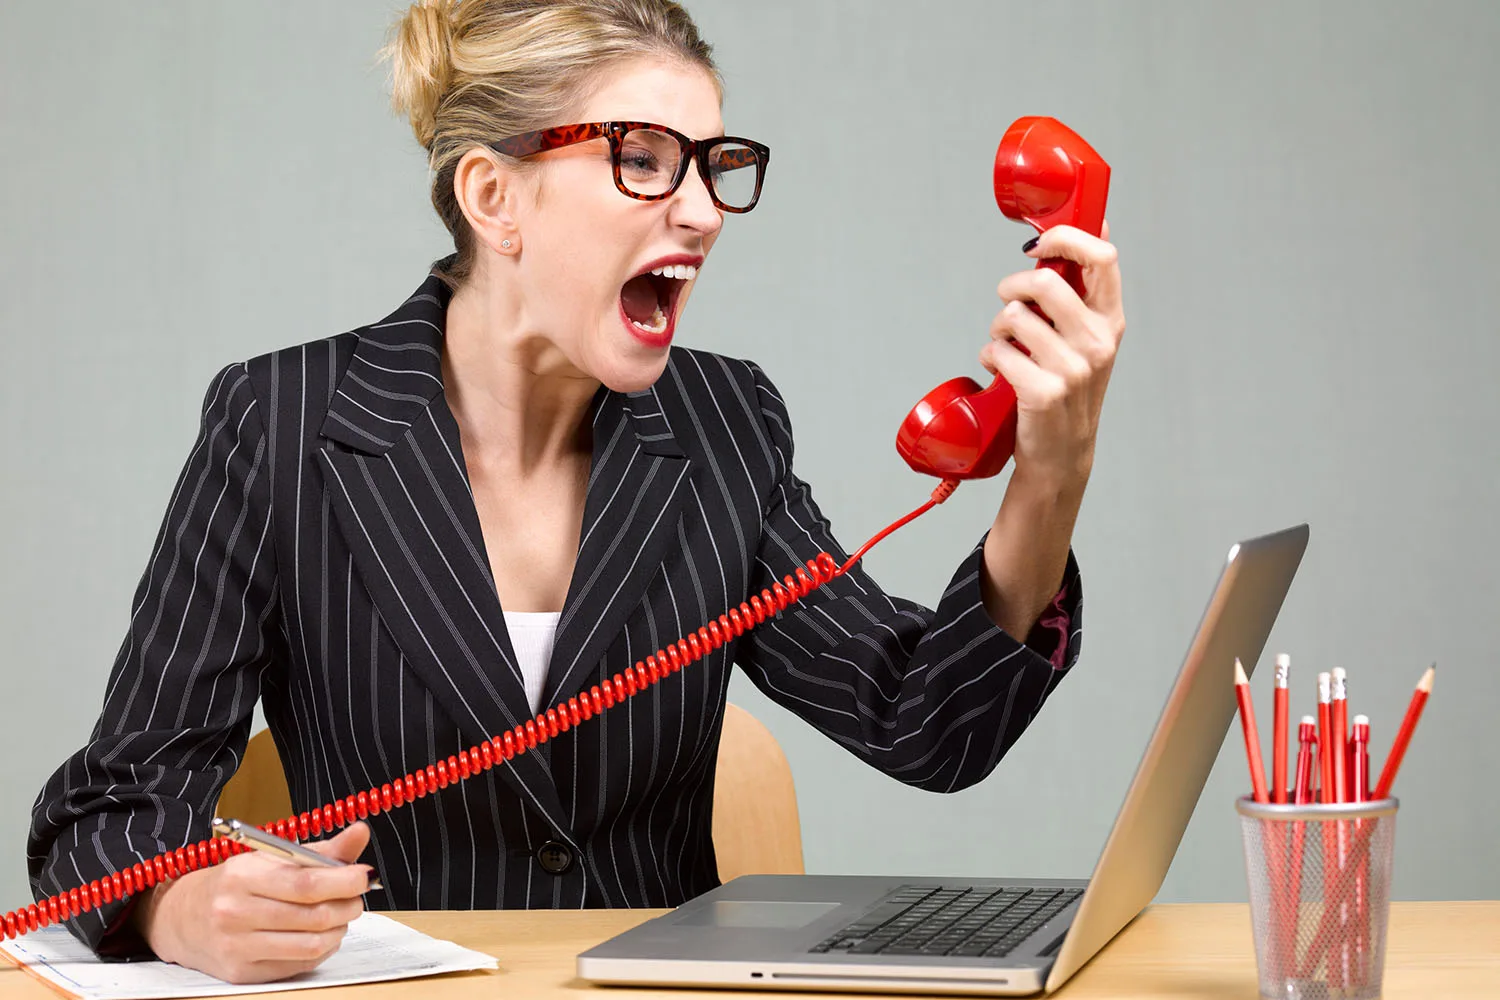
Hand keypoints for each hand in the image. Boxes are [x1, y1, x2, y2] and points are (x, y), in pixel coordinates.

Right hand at [131, 821, 372, 983]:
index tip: (364, 876)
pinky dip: (321, 949)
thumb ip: (320, 849)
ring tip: (339, 917)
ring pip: (311, 945)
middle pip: (312, 916)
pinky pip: (298, 965)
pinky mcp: (241, 973)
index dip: (343, 881)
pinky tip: (320, 935)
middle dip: (347, 906)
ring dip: (338, 930)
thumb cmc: (236, 883)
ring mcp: (236, 947)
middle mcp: (234, 913)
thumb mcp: (271, 857)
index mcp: (242, 876)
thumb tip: (361, 833)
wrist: (182, 918)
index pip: (305, 883)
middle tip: (356, 898)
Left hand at [980, 221, 1124, 494]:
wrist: (1061, 453)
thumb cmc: (1066, 389)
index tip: (1038, 246)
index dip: (1066, 238)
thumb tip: (1075, 232)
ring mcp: (1073, 369)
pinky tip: (999, 370)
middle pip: (1044, 282)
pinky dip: (989, 357)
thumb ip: (1078, 295)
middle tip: (1008, 304)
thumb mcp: (1084, 340)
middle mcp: (1098, 343)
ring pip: (1013, 317)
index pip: (1103, 257)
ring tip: (1006, 346)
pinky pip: (997, 351)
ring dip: (998, 329)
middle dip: (1012, 287)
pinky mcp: (1043, 392)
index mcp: (1110, 321)